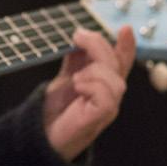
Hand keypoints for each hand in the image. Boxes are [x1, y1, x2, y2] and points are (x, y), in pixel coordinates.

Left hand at [42, 26, 135, 161]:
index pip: (120, 63)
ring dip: (93, 71)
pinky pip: (107, 97)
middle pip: (116, 65)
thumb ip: (75, 60)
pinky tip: (78, 86)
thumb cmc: (55, 111)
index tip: (126, 29)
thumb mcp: (65, 78)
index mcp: (102, 84)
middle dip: (99, 46)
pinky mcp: (100, 118)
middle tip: (78, 36)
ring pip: (115, 81)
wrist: (41, 136)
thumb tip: (80, 37)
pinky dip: (92, 86)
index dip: (125, 47)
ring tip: (76, 77)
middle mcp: (109, 95)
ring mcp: (107, 108)